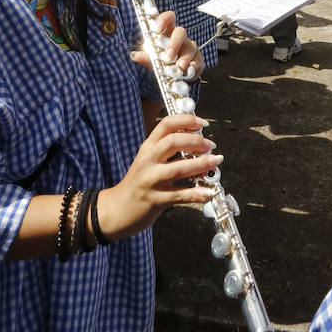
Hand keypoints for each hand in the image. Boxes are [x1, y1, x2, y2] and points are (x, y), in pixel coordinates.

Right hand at [96, 112, 218, 239]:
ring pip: (179, 168)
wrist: (116, 210)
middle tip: (210, 144)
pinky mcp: (155, 200)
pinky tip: (208, 192)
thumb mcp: (146, 161)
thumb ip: (165, 150)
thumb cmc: (136, 184)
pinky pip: (180, 196)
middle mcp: (147, 161)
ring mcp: (150, 180)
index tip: (202, 123)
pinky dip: (197, 193)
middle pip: (173, 142)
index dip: (187, 120)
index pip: (166, 125)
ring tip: (215, 161)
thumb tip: (195, 142)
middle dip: (196, 141)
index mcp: (147, 148)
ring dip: (201, 164)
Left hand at [132, 10, 204, 80]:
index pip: (169, 18)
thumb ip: (145, 57)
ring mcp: (190, 48)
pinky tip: (191, 68)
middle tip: (167, 57)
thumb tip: (134, 55)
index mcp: (169, 33)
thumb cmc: (163, 62)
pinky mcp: (198, 60)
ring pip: (191, 48)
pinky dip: (195, 65)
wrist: (175, 77)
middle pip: (180, 32)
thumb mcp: (153, 60)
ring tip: (179, 67)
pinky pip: (198, 60)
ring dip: (184, 58)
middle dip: (174, 44)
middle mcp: (181, 38)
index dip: (164, 19)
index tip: (156, 28)